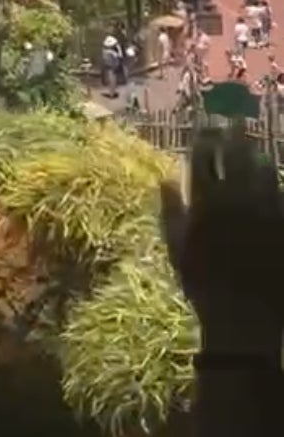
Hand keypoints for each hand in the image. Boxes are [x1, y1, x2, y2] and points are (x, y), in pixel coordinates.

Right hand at [161, 125, 283, 355]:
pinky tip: (271, 172)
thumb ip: (170, 211)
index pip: (202, 159)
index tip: (205, 128)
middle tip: (232, 121)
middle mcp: (233, 198)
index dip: (203, 140)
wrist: (244, 315)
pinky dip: (273, 177)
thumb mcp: (176, 250)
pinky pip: (278, 190)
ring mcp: (261, 208)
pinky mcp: (280, 221)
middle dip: (231, 136)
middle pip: (233, 156)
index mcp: (204, 202)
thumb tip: (165, 179)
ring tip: (253, 143)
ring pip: (259, 168)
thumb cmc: (203, 285)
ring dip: (254, 152)